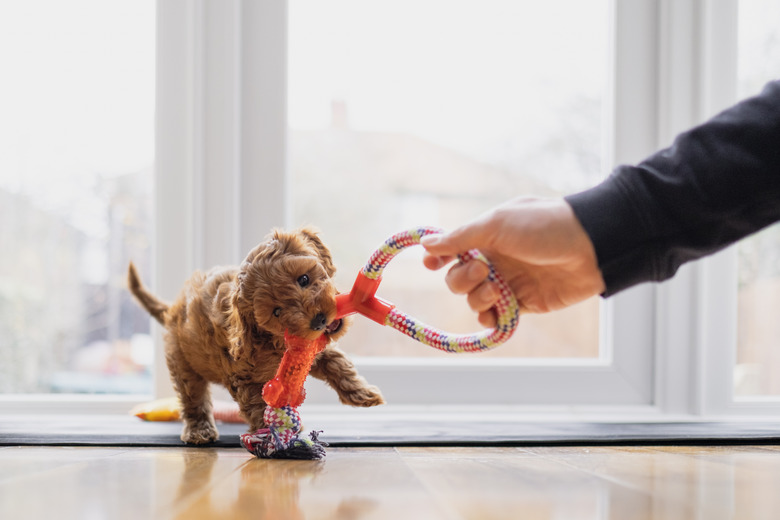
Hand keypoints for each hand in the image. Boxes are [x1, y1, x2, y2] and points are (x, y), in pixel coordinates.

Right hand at [421, 197, 605, 326]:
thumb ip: (460, 237)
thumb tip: (426, 243)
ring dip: (477, 298)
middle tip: (483, 269)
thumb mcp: (497, 223)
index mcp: (485, 235)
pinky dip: (490, 318)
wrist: (590, 247)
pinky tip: (494, 314)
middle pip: (457, 278)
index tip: (431, 264)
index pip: (451, 248)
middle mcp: (494, 259)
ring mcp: (508, 282)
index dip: (437, 257)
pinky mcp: (523, 303)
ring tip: (497, 290)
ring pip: (474, 299)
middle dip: (462, 278)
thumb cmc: (543, 226)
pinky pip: (495, 316)